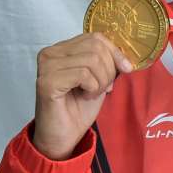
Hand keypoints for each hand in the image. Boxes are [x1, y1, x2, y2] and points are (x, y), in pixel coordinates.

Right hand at [34, 33, 133, 160]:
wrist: (65, 135)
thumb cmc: (79, 107)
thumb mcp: (100, 78)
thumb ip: (107, 62)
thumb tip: (126, 58)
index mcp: (62, 49)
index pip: (96, 37)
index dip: (115, 52)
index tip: (126, 69)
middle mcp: (50, 53)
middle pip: (95, 47)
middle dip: (108, 70)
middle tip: (102, 88)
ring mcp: (46, 66)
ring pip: (91, 60)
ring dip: (101, 81)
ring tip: (91, 93)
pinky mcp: (46, 81)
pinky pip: (83, 74)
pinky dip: (92, 87)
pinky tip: (84, 96)